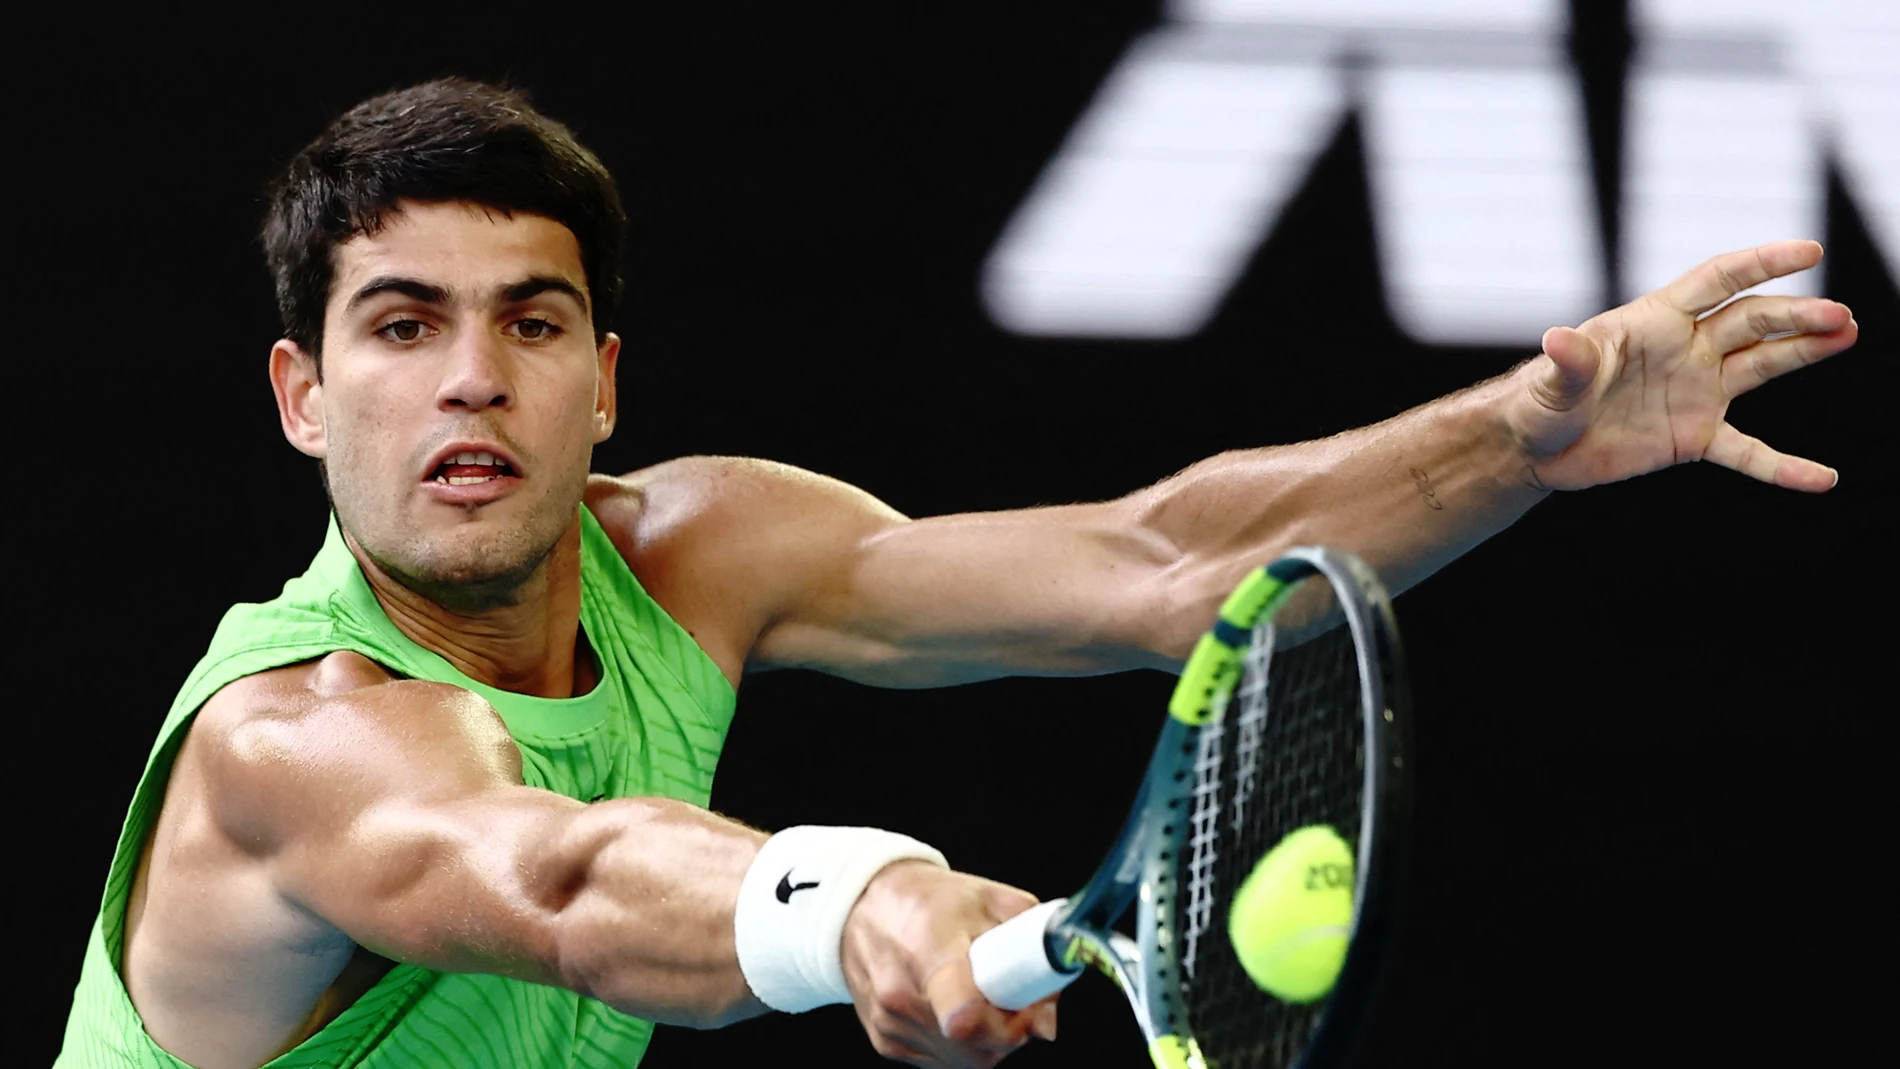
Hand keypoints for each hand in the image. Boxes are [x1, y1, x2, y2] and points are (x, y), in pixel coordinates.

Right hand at [841, 861, 1058, 1067]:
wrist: (861, 904)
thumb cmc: (927, 899)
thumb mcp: (990, 899)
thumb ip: (1031, 953)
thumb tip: (1045, 1021)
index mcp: (930, 950)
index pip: (964, 1013)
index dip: (1006, 1025)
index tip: (1028, 1010)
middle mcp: (901, 993)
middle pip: (978, 1047)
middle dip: (1012, 1030)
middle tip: (1012, 995)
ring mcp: (890, 1023)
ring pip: (966, 1061)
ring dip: (989, 1040)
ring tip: (982, 995)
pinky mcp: (885, 1042)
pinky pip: (943, 1061)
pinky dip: (962, 1044)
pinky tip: (957, 1007)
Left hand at [1505, 240, 1859, 491]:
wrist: (1534, 449)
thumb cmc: (1538, 403)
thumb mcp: (1553, 383)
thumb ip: (1569, 363)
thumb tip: (1558, 339)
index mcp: (1654, 321)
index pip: (1717, 281)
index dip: (1761, 263)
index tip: (1810, 250)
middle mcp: (1685, 350)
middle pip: (1752, 322)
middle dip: (1796, 316)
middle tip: (1839, 316)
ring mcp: (1695, 392)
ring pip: (1762, 366)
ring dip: (1804, 353)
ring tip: (1848, 335)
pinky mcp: (1693, 437)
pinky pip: (1747, 452)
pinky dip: (1782, 466)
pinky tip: (1821, 479)